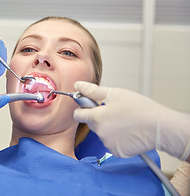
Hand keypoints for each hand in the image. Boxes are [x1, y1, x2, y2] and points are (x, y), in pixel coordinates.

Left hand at [73, 81, 189, 159]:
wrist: (160, 127)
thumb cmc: (139, 108)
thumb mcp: (115, 94)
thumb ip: (93, 91)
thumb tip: (78, 85)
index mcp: (97, 117)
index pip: (78, 115)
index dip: (83, 109)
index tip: (90, 105)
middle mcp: (100, 132)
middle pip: (91, 123)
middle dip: (98, 117)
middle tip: (114, 111)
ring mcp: (108, 143)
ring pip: (102, 133)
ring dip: (108, 128)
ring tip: (124, 121)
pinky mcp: (116, 152)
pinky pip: (111, 143)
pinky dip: (117, 138)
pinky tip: (127, 132)